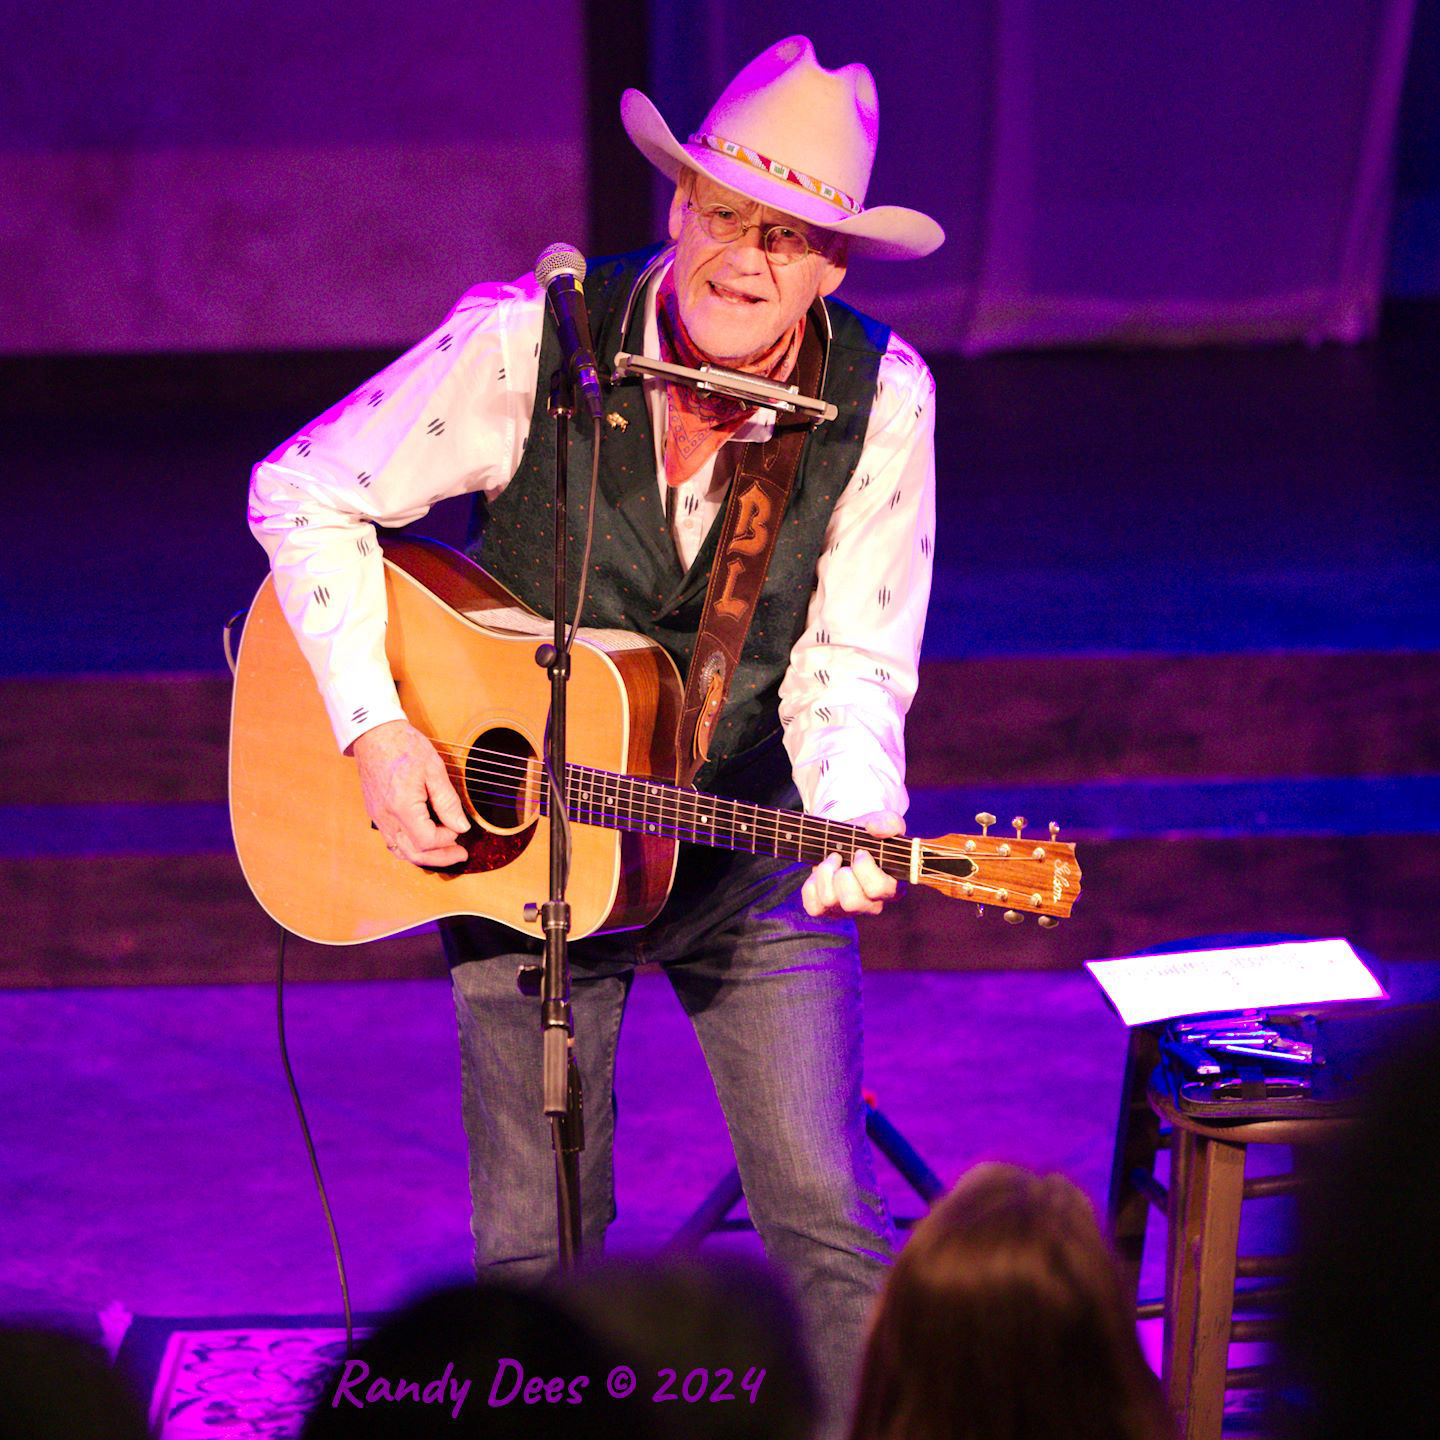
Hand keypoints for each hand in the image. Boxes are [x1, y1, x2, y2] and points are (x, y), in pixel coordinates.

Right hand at [351, 719, 470, 867]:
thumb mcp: (434, 769)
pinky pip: (391, 841)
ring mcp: (378, 817)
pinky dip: (409, 847)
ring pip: (400, 851)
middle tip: (460, 854)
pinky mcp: (375, 814)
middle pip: (413, 853)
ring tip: (445, 852)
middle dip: (440, 858)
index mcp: (402, 807)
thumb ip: (447, 801)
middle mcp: (386, 817)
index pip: (427, 840)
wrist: (374, 734)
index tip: (458, 828)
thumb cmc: (403, 746)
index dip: (446, 839)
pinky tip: (423, 842)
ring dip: (424, 856)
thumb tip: (460, 826)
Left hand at [801, 809, 904, 917]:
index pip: (877, 889)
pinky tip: (820, 875)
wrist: (845, 841)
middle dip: (842, 874)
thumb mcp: (883, 823)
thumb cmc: (869, 837)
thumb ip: (888, 822)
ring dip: (825, 872)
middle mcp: (871, 906)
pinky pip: (813, 905)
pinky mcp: (826, 911)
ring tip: (832, 861)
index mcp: (891, 889)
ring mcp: (847, 911)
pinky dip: (812, 885)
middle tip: (843, 858)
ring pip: (829, 900)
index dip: (864, 868)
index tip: (860, 852)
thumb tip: (875, 828)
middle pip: (851, 902)